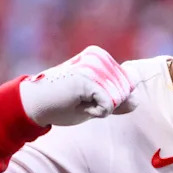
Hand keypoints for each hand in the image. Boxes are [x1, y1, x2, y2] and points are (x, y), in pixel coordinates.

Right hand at [19, 46, 140, 126]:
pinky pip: (109, 103)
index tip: (86, 99)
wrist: (35, 105)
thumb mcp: (93, 105)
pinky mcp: (88, 79)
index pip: (124, 87)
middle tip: (81, 103)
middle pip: (123, 93)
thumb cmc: (61, 105)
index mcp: (101, 62)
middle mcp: (99, 60)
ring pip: (117, 99)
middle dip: (106, 106)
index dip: (110, 101)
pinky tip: (80, 106)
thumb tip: (137, 100)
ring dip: (100, 109)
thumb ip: (115, 102)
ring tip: (79, 103)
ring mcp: (94, 68)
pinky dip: (98, 112)